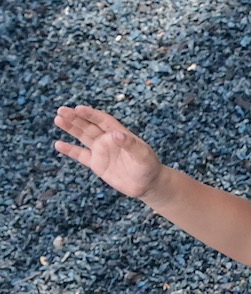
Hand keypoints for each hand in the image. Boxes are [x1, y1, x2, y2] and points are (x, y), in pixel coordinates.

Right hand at [52, 106, 166, 198]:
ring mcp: (101, 151)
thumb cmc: (149, 166)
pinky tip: (58, 144)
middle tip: (61, 110)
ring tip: (58, 120)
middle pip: (89, 126)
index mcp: (119, 133)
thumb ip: (130, 144)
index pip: (102, 120)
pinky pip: (80, 155)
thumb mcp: (143, 154)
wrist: (148, 184)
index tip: (78, 108)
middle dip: (75, 118)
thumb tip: (116, 134)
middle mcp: (108, 140)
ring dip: (71, 128)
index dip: (91, 114)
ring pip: (83, 137)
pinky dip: (70, 150)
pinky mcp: (97, 164)